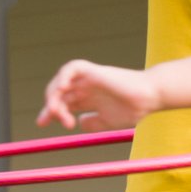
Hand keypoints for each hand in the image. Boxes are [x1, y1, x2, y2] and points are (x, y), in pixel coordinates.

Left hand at [38, 59, 159, 130]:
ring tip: (56, 110)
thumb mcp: (107, 121)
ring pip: (62, 80)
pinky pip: (73, 67)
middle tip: (48, 120)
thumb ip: (93, 123)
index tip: (41, 124)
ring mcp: (89, 78)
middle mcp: (85, 87)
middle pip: (59, 93)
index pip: (62, 102)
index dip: (50, 112)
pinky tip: (62, 89)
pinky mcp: (94, 71)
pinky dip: (63, 76)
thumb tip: (78, 123)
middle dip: (49, 106)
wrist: (149, 99)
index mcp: (88, 98)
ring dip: (54, 94)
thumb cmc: (133, 109)